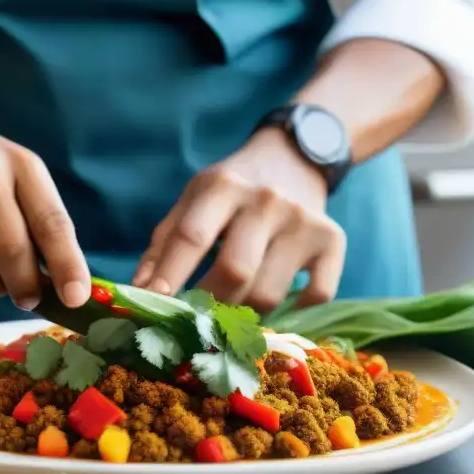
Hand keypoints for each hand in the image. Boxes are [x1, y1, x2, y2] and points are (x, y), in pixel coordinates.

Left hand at [134, 129, 345, 311]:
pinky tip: (281, 299)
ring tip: (235, 305)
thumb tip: (141, 292)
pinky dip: (295, 309)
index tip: (155, 304)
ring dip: (246, 311)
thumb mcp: (194, 199)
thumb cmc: (233, 188)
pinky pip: (316, 294)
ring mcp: (303, 222)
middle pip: (235, 271)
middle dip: (210, 303)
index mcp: (223, 187)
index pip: (192, 237)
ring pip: (269, 293)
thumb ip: (165, 243)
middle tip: (198, 316)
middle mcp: (266, 200)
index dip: (171, 275)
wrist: (295, 157)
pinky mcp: (332, 240)